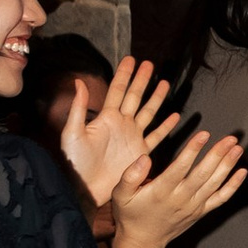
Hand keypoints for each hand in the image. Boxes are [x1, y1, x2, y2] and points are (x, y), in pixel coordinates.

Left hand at [62, 56, 181, 208]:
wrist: (86, 188)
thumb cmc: (76, 161)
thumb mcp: (73, 133)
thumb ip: (78, 108)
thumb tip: (78, 81)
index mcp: (106, 118)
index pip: (117, 90)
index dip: (124, 75)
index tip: (131, 59)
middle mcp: (121, 124)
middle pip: (135, 97)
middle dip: (142, 80)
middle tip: (150, 64)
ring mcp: (133, 137)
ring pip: (148, 112)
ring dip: (156, 98)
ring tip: (165, 84)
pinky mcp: (141, 152)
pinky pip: (156, 136)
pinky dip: (166, 127)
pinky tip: (174, 117)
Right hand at [110, 127, 244, 247]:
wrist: (143, 241)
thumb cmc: (130, 214)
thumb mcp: (120, 194)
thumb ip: (130, 175)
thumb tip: (144, 158)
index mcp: (161, 191)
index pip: (180, 168)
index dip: (193, 150)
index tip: (205, 134)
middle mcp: (180, 198)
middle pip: (203, 174)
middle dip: (218, 155)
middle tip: (231, 138)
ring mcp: (193, 206)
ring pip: (214, 184)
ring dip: (228, 165)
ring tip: (237, 148)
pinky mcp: (201, 211)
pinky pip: (221, 198)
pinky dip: (233, 185)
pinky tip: (242, 172)